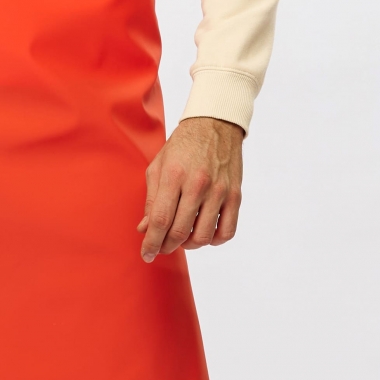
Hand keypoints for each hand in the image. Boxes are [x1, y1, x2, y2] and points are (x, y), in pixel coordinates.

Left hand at [138, 117, 243, 261]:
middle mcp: (197, 184)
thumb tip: (145, 228)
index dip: (151, 242)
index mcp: (173, 175)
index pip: (160, 219)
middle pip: (180, 231)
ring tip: (182, 238)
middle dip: (166, 247)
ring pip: (203, 236)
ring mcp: (219, 191)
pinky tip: (204, 233)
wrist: (215, 124)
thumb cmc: (183, 145)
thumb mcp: (158, 166)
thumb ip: (151, 199)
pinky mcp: (235, 195)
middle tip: (161, 247)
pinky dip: (214, 240)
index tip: (146, 254)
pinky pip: (227, 231)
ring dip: (189, 245)